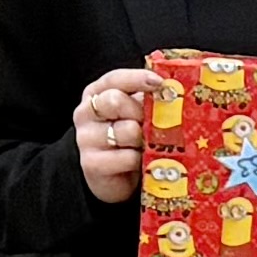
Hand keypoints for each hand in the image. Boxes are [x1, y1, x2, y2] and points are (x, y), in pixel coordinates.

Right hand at [74, 64, 157, 203]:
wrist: (115, 178)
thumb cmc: (128, 140)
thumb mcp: (136, 113)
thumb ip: (147, 99)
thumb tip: (171, 89)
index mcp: (97, 93)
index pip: (114, 79)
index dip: (137, 78)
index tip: (160, 83)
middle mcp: (86, 112)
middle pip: (115, 100)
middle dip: (140, 112)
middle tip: (151, 124)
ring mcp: (85, 138)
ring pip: (126, 130)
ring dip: (144, 139)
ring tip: (145, 145)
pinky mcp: (91, 163)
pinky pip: (127, 157)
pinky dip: (139, 160)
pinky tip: (139, 162)